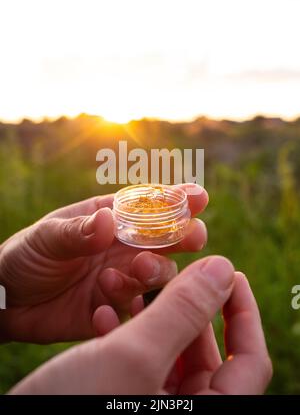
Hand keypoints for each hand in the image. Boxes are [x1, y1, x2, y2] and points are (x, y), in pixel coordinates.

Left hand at [0, 184, 207, 342]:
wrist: (8, 301)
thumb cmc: (26, 256)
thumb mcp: (46, 237)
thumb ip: (77, 232)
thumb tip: (107, 220)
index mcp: (109, 218)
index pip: (148, 205)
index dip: (176, 200)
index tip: (198, 196)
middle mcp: (122, 247)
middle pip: (166, 239)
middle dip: (184, 235)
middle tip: (193, 236)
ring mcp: (122, 277)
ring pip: (159, 272)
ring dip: (158, 268)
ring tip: (139, 266)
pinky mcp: (115, 308)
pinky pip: (136, 306)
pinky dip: (129, 298)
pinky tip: (106, 292)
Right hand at [10, 256, 271, 394]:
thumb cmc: (73, 405)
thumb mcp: (134, 355)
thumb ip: (184, 311)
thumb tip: (223, 269)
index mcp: (204, 413)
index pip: (250, 360)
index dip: (244, 311)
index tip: (228, 269)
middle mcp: (182, 411)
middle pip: (206, 350)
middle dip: (183, 305)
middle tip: (164, 269)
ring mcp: (151, 406)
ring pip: (168, 350)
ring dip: (148, 315)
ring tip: (121, 289)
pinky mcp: (124, 399)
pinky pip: (139, 362)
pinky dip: (125, 335)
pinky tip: (99, 315)